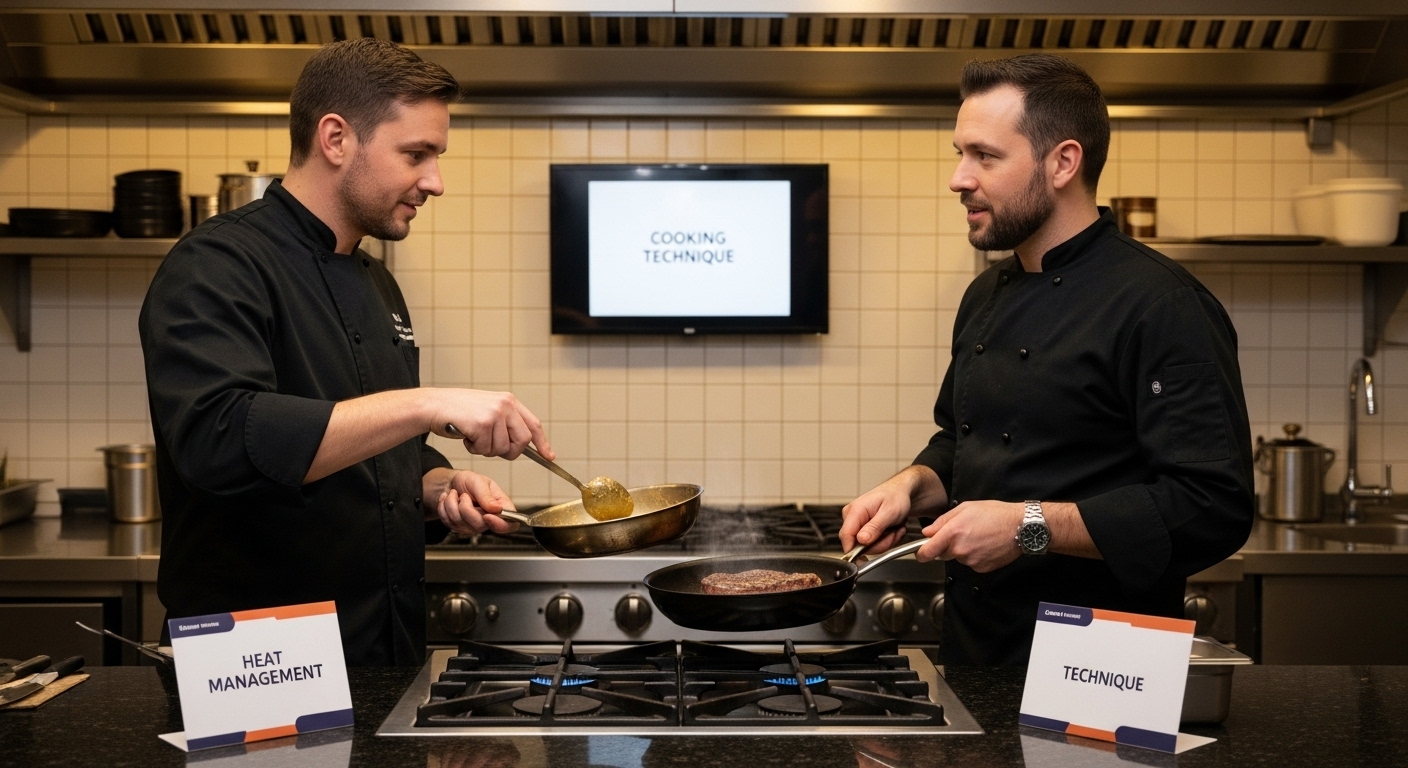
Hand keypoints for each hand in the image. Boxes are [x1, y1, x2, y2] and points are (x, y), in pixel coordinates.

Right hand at [426, 388, 551, 460]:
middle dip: (510, 451)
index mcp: (509, 401)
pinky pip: (486, 449)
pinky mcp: (482, 424)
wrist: (434, 405)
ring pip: (502, 448)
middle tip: (492, 448)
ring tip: (473, 436)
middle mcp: (505, 405)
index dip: (542, 443)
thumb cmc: (458, 410)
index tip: (549, 456)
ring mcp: (495, 414)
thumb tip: (520, 444)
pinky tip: (466, 436)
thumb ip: (505, 422)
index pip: (534, 424)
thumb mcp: (487, 409)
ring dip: (486, 449)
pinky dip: (475, 448)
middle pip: (522, 441)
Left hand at [435, 470, 518, 535]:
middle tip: (464, 495)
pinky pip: (448, 522)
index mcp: (501, 507)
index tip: (487, 516)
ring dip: (452, 504)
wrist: (451, 484)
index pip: (510, 525)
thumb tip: (497, 509)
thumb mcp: (479, 481)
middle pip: (480, 525)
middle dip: (466, 508)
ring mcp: (473, 526)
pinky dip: (443, 507)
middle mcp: (489, 520)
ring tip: (454, 494)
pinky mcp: (458, 528)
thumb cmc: (469, 482)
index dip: (501, 525)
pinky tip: (448, 500)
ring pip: (460, 523)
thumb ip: (487, 495)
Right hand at [840, 471, 923, 552]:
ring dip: (885, 542)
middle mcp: (852, 518)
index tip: (868, 556)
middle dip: (880, 544)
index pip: (845, 536)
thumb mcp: (889, 512)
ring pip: (867, 547)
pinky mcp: (862, 529)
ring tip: (894, 529)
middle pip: (858, 545)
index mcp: (855, 511)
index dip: (855, 550)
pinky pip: (872, 544)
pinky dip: (885, 540)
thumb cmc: (896, 497)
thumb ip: (874, 527)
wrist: (901, 493)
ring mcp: (857, 524)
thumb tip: (861, 540)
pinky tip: (891, 530)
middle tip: (893, 533)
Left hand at [917, 500, 1023, 571]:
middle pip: (943, 554)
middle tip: (963, 533)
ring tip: (979, 536)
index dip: (921, 553)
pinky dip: (975, 556)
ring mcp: (971, 561)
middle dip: (947, 546)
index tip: (920, 553)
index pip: (927, 551)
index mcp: (953, 533)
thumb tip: (927, 532)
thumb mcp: (965, 508)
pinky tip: (985, 545)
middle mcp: (960, 549)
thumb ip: (942, 521)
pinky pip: (971, 563)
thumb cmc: (996, 514)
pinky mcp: (981, 568)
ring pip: (958, 558)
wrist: (1020, 527)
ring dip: (963, 550)